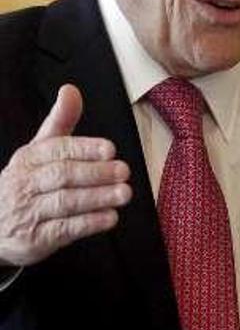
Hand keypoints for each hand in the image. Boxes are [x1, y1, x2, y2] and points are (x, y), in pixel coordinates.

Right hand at [0, 85, 131, 266]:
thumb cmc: (27, 182)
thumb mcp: (39, 150)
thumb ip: (60, 122)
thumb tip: (71, 90)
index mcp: (28, 158)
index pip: (57, 150)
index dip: (84, 149)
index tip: (110, 149)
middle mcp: (25, 184)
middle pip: (63, 175)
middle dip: (96, 173)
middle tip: (123, 171)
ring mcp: (28, 212)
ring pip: (65, 202)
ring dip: (97, 197)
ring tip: (123, 193)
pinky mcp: (35, 239)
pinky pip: (64, 230)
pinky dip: (89, 223)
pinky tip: (110, 217)